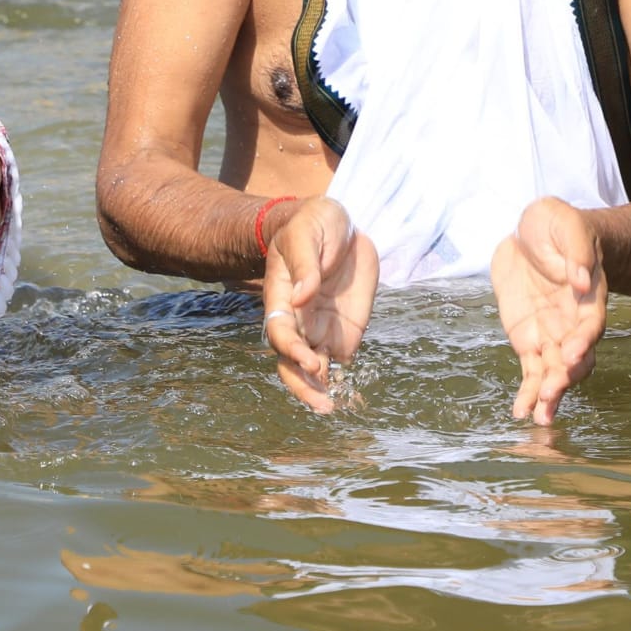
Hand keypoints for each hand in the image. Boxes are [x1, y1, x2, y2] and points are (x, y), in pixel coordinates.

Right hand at [262, 197, 378, 412]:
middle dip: (303, 384)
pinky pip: (342, 361)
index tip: (311, 361)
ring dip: (321, 390)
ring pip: (315, 368)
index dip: (292, 350)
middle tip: (322, 404)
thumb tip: (302, 297)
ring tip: (333, 407)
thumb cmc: (313, 224)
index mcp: (282, 297)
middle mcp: (300, 319)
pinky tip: (350, 398)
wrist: (339, 224)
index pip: (280, 332)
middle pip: (292, 361)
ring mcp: (322, 327)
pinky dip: (344, 382)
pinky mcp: (346, 330)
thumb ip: (305, 264)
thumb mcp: (308, 233)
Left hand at [491, 197, 607, 425]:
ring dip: (548, 393)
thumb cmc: (557, 226)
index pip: (590, 322)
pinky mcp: (529, 339)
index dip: (583, 340)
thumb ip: (575, 248)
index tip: (571, 354)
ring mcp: (551, 333)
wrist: (533, 234)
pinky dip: (528, 392)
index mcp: (586, 295)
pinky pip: (531, 370)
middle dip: (565, 376)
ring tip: (539, 416)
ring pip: (554, 370)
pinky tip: (521, 411)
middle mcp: (572, 321)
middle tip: (550, 393)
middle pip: (575, 356)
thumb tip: (582, 280)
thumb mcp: (564, 222)